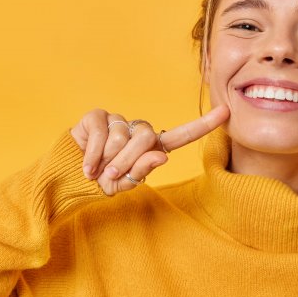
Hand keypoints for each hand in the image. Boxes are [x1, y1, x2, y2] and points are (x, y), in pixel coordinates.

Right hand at [70, 105, 229, 195]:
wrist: (70, 174)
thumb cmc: (102, 180)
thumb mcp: (122, 184)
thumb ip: (141, 172)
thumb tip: (161, 156)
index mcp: (151, 147)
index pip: (182, 135)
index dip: (204, 124)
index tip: (227, 112)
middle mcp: (137, 129)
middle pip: (146, 137)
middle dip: (128, 161)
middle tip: (112, 174)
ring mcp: (118, 120)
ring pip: (122, 137)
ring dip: (107, 160)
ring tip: (98, 169)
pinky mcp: (97, 116)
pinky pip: (102, 133)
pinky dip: (93, 155)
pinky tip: (87, 165)